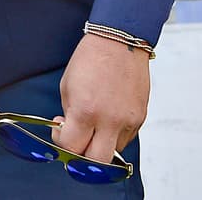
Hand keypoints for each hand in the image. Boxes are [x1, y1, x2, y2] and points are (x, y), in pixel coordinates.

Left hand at [50, 33, 149, 164]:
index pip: (72, 147)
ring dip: (100, 144)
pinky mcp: (141, 117)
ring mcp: (128, 120)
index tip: (60, 131)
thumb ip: (69, 114)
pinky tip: (107, 117)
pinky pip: (126, 138)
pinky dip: (114, 135)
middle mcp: (110, 120)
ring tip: (93, 125)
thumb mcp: (67, 86)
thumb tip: (70, 132)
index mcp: (86, 111)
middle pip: (97, 161)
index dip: (61, 142)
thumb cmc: (91, 58)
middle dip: (82, 156)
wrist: (120, 41)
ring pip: (113, 151)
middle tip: (77, 141)